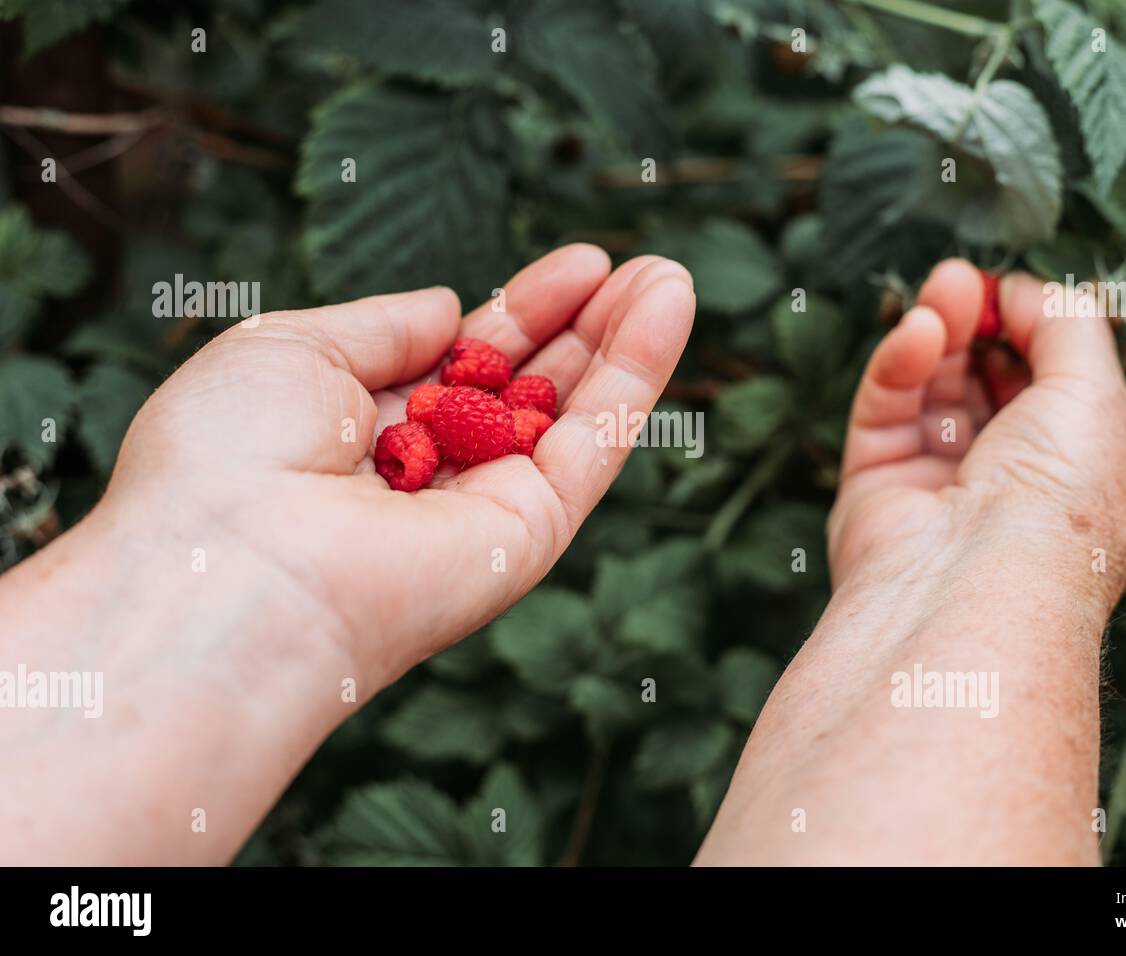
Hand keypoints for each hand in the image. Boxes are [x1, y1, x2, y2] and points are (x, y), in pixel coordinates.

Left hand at [106, 245, 694, 689]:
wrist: (227, 570)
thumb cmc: (228, 454)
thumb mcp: (292, 348)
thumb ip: (382, 325)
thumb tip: (452, 307)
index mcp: (367, 430)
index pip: (465, 361)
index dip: (522, 310)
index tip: (577, 264)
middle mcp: (431, 474)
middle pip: (528, 386)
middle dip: (583, 324)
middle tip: (638, 264)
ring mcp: (484, 507)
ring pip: (573, 414)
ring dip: (626, 342)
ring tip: (670, 274)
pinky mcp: (529, 534)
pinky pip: (595, 444)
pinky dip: (636, 376)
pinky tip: (667, 308)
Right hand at [828, 259, 1125, 615]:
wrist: (977, 583)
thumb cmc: (1058, 506)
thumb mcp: (1098, 395)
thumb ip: (1067, 326)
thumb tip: (1025, 290)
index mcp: (1083, 489)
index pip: (1057, 395)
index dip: (1039, 338)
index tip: (1021, 296)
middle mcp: (1009, 495)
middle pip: (989, 387)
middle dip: (982, 326)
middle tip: (967, 279)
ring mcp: (939, 493)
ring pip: (933, 393)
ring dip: (940, 332)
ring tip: (943, 286)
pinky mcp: (875, 489)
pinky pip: (886, 411)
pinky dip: (899, 365)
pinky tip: (918, 330)